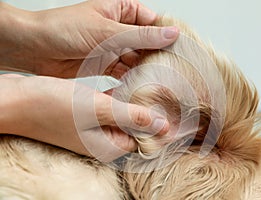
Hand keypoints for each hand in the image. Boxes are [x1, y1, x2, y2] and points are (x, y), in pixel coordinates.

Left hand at [0, 0, 178, 77]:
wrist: (34, 48)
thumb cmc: (63, 29)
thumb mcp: (107, 31)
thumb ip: (140, 36)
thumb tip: (171, 34)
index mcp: (121, 11)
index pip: (153, 22)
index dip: (167, 36)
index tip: (181, 51)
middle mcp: (119, 29)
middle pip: (147, 43)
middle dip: (158, 57)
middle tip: (173, 72)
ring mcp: (112, 47)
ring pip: (137, 60)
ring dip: (145, 71)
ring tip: (160, 83)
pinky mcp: (105, 64)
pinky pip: (124, 72)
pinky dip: (131, 80)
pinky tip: (140, 87)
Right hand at [0, 74, 168, 161]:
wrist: (18, 100)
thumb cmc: (53, 107)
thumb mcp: (99, 110)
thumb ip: (132, 117)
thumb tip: (162, 126)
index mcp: (108, 146)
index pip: (144, 140)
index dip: (161, 127)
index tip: (178, 112)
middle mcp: (103, 141)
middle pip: (135, 128)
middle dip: (151, 113)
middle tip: (169, 95)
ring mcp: (94, 129)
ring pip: (124, 116)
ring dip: (136, 103)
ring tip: (155, 87)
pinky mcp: (86, 116)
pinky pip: (110, 108)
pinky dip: (120, 98)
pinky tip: (130, 85)